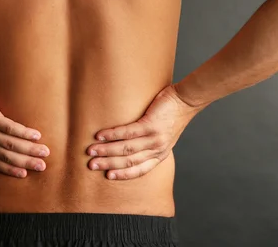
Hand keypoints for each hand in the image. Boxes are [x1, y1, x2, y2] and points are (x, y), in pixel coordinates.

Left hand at [0, 74, 49, 178]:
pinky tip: (36, 136)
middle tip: (42, 166)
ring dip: (29, 150)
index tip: (24, 174)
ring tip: (44, 151)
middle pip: (6, 156)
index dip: (10, 169)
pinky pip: (10, 128)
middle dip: (26, 163)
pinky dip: (24, 134)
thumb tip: (7, 135)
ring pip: (10, 144)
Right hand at [85, 84, 204, 179]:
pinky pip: (128, 132)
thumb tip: (128, 144)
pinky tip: (100, 135)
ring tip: (92, 150)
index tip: (108, 176)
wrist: (186, 100)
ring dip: (106, 150)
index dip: (123, 174)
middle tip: (91, 165)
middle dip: (108, 164)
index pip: (140, 170)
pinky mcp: (151, 124)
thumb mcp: (163, 135)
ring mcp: (155, 138)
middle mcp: (158, 149)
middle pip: (129, 161)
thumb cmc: (172, 115)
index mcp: (160, 154)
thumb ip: (149, 143)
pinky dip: (112, 135)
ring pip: (126, 148)